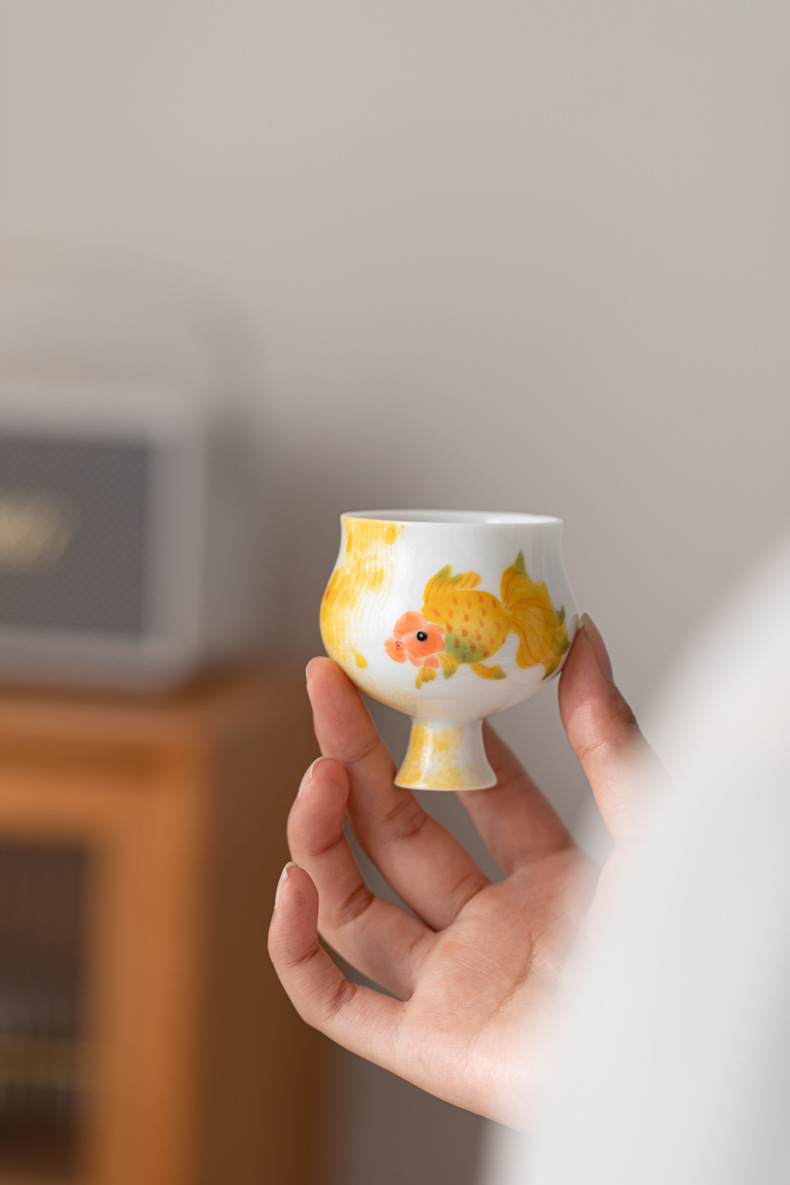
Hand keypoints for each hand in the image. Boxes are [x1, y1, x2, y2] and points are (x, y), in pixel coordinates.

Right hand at [268, 616, 655, 1125]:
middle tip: (326, 689)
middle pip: (398, 837)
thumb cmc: (683, 952)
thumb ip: (609, 741)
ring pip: (354, 906)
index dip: (442, 735)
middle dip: (355, 760)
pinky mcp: (424, 1046)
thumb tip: (582, 637)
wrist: (681, 1057)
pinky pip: (336, 1000)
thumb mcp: (650, 828)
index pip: (480, 797)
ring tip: (316, 773)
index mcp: (553, 883)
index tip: (408, 678)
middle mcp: (494, 931)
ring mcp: (454, 988)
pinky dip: (296, 946)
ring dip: (319, 838)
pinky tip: (292, 882)